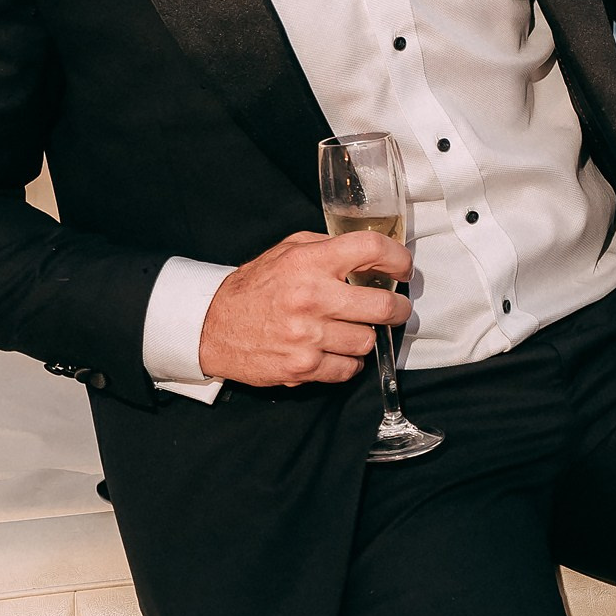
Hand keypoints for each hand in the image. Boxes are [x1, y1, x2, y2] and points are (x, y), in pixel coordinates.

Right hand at [197, 231, 412, 387]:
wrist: (213, 326)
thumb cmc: (255, 287)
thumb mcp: (287, 251)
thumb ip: (326, 247)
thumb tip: (369, 253)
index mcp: (310, 262)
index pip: (370, 249)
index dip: (397, 257)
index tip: (402, 267)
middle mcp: (312, 297)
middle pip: (383, 305)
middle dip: (397, 308)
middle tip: (395, 308)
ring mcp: (308, 336)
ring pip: (368, 340)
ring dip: (366, 336)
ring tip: (352, 329)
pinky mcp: (303, 367)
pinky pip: (349, 368)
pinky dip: (349, 362)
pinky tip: (337, 350)